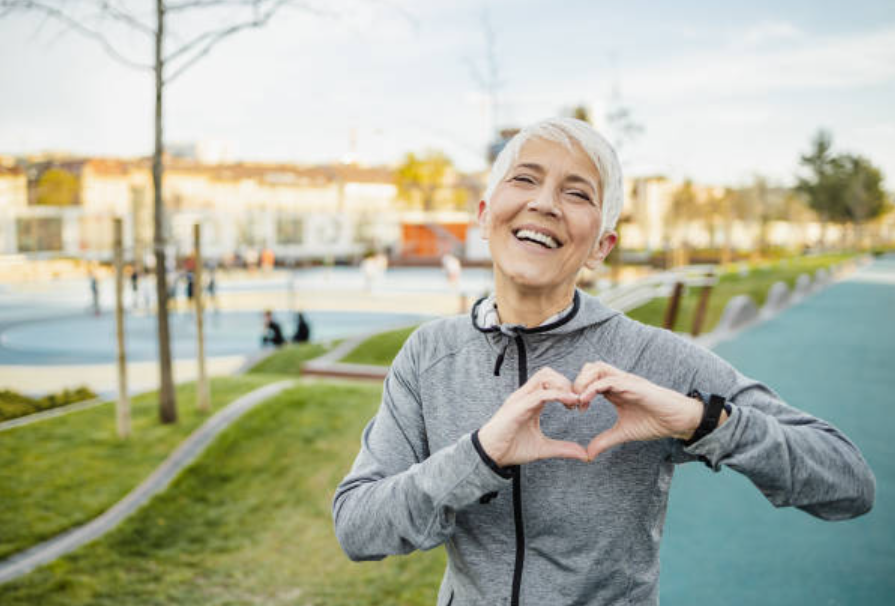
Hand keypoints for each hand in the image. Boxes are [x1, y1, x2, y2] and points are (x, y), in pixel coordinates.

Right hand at [478, 367, 588, 466]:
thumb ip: (563, 448)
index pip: (550, 381)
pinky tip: (568, 403)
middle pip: (548, 372)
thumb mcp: (543, 448)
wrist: (490, 456)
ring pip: (544, 376)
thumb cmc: (511, 448)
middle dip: (566, 383)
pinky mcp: (518, 407)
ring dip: (562, 385)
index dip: (567, 388)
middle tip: (576, 401)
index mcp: (531, 401)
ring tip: (572, 401)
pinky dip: (557, 395)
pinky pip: (540, 393)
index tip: (577, 404)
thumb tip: (584, 455)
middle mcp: (525, 396)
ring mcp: (521, 399)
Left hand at [573, 362, 703, 459]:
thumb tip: (588, 454)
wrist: (678, 421)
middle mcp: (617, 381)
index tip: (573, 408)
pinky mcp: (632, 384)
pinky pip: (607, 380)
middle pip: (589, 368)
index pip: (589, 380)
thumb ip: (605, 440)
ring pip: (596, 368)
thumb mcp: (623, 433)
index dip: (577, 391)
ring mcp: (625, 380)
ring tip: (578, 400)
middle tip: (572, 402)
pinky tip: (585, 401)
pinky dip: (593, 388)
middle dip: (576, 382)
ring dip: (583, 381)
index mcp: (614, 389)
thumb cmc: (654, 422)